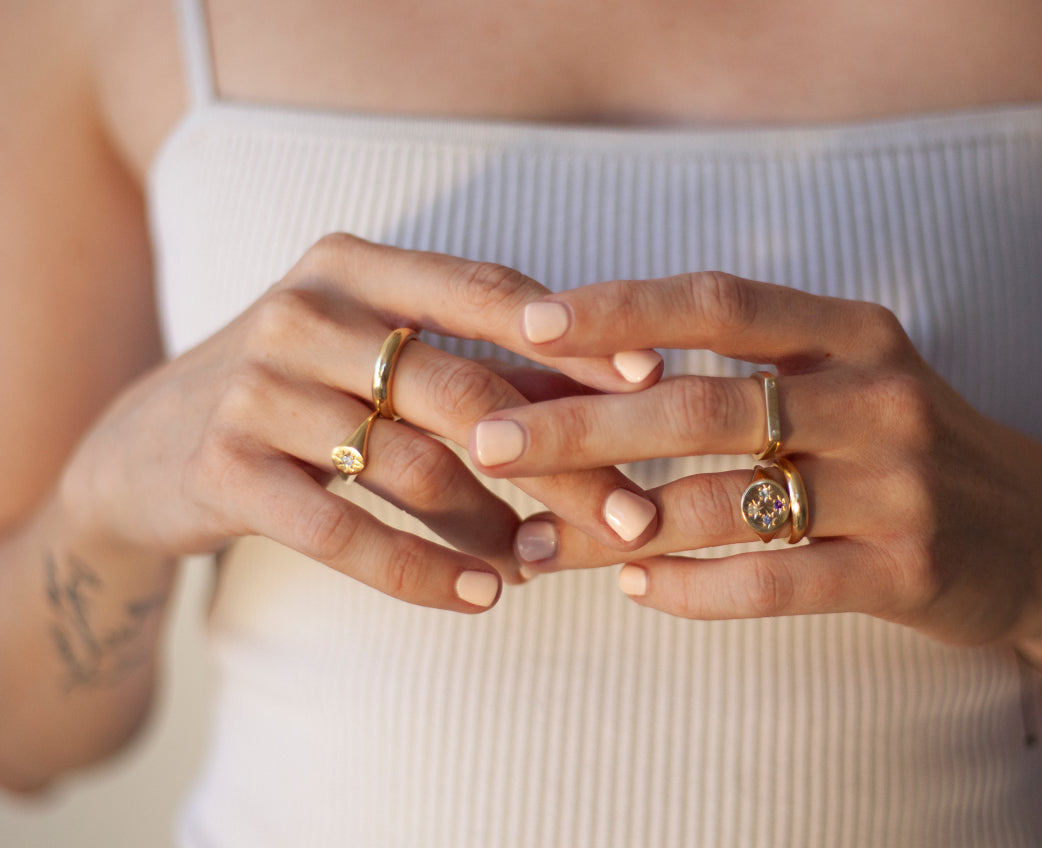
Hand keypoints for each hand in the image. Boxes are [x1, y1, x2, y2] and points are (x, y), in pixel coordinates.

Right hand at [58, 234, 663, 612]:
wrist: (144, 450)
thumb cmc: (301, 394)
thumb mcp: (380, 358)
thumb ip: (489, 366)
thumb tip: (621, 390)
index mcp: (355, 265)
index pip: (487, 292)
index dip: (574, 340)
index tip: (654, 384)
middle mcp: (305, 311)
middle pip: (466, 392)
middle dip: (561, 462)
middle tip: (633, 517)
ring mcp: (258, 387)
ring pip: (414, 467)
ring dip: (495, 529)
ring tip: (546, 566)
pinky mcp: (225, 466)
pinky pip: (348, 532)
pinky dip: (423, 573)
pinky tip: (483, 598)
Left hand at [470, 271, 1041, 657]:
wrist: (1041, 535)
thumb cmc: (906, 447)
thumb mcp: (849, 379)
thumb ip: (749, 371)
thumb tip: (597, 377)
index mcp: (852, 332)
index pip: (720, 302)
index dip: (621, 308)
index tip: (530, 322)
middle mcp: (877, 395)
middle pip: (704, 405)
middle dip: (582, 425)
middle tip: (489, 442)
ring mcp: (898, 485)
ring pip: (727, 501)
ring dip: (615, 524)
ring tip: (533, 540)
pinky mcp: (910, 570)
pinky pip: (775, 581)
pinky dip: (693, 588)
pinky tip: (633, 588)